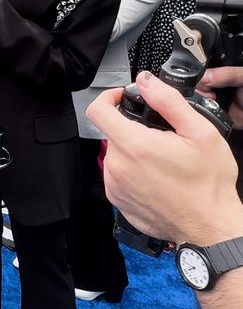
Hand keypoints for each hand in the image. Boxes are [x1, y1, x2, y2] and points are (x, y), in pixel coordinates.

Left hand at [87, 71, 242, 247]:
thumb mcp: (200, 132)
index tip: (123, 98)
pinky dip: (132, 172)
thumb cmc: (209, 184)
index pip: (98, 110)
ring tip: (162, 160)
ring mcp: (115, 187)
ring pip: (115, 155)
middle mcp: (118, 167)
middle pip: (112, 133)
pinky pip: (117, 176)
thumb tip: (146, 82)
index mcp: (135, 146)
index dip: (109, 97)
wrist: (210, 227)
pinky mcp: (118, 201)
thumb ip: (168, 101)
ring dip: (133, 151)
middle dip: (132, 129)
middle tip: (161, 136)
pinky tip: (157, 178)